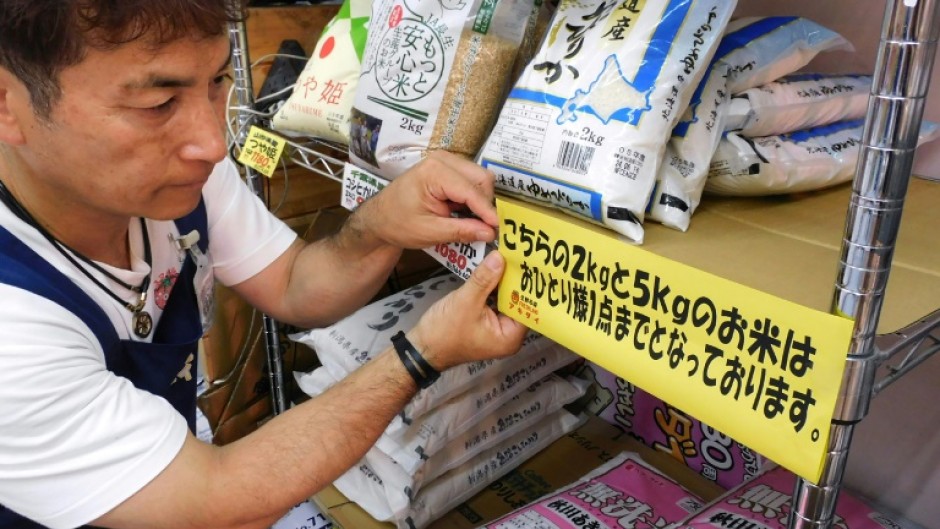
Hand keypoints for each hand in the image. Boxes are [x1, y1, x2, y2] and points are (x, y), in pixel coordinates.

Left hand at [359, 150, 498, 248]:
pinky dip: (473, 197)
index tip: (499, 229)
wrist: (380, 217)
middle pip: (482, 178)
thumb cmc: (398, 223)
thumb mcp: (430, 232)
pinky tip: (465, 213)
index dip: (488, 211)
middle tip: (485, 228)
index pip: (471, 190)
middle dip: (486, 204)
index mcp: (434, 172)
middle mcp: (442, 160)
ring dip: (480, 200)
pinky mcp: (448, 168)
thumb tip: (490, 233)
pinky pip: (472, 180)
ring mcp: (446, 161)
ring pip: (480, 178)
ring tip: (471, 221)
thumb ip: (461, 231)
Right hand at [408, 251, 527, 370]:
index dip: (528, 285)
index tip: (529, 262)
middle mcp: (508, 333)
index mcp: (510, 336)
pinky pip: (494, 300)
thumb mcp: (466, 301)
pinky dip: (493, 286)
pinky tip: (494, 267)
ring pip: (506, 298)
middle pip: (518, 301)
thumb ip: (484, 279)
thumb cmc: (444, 331)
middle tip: (520, 254)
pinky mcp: (486, 320)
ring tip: (510, 255)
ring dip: (503, 280)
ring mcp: (496, 327)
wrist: (421, 347)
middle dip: (516, 279)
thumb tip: (500, 257)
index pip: (528, 306)